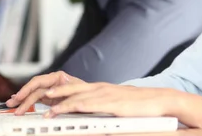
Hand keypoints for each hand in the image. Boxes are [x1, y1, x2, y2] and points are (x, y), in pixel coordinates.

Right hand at [5, 71, 84, 114]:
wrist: (98, 99)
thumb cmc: (90, 96)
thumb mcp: (79, 96)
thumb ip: (66, 97)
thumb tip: (52, 101)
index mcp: (60, 77)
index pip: (40, 81)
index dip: (29, 90)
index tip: (21, 97)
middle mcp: (54, 81)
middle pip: (34, 87)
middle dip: (22, 94)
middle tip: (13, 102)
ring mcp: (52, 89)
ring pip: (34, 93)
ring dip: (22, 98)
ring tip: (12, 104)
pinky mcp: (51, 97)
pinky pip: (36, 98)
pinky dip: (27, 100)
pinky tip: (19, 103)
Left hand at [41, 82, 176, 117]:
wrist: (159, 101)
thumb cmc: (139, 104)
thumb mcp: (116, 103)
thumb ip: (101, 106)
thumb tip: (89, 113)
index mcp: (100, 88)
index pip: (75, 87)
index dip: (59, 91)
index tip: (44, 96)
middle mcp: (101, 88)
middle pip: (72, 89)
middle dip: (55, 94)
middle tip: (42, 99)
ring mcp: (106, 95)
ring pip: (78, 97)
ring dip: (61, 103)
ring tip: (48, 109)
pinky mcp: (113, 104)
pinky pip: (92, 105)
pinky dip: (78, 106)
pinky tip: (69, 109)